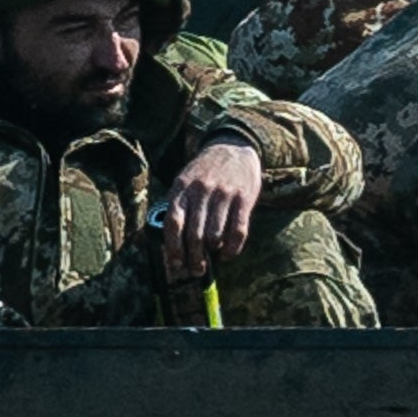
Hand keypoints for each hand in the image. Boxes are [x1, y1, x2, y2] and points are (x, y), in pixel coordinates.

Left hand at [159, 137, 264, 280]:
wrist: (232, 147)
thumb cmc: (204, 172)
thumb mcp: (185, 182)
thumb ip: (179, 208)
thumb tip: (174, 247)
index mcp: (182, 188)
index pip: (173, 224)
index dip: (174, 248)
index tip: (176, 264)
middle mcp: (201, 190)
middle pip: (194, 234)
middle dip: (194, 258)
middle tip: (196, 270)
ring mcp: (224, 194)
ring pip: (216, 235)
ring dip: (213, 252)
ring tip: (212, 257)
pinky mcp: (244, 198)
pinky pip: (238, 231)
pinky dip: (232, 248)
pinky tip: (228, 253)